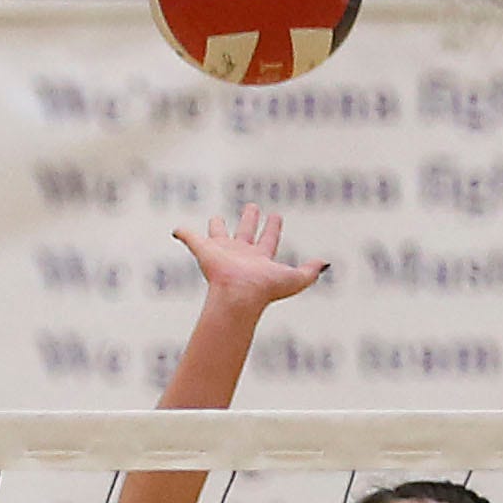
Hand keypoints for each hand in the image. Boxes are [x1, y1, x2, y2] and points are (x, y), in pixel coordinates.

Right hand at [168, 203, 324, 317]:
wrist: (239, 296)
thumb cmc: (265, 290)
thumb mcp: (295, 279)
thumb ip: (310, 271)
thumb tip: (326, 264)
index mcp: (259, 258)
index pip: (268, 239)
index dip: (273, 227)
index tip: (276, 215)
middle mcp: (241, 254)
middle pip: (245, 232)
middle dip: (249, 219)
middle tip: (252, 206)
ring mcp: (221, 252)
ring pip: (218, 234)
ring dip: (216, 226)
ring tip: (215, 220)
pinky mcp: (204, 251)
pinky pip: (190, 238)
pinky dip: (183, 233)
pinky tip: (176, 230)